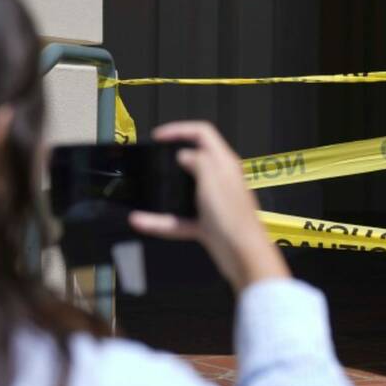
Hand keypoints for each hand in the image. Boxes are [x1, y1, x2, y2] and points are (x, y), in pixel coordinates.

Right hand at [128, 121, 289, 292]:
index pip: (203, 133)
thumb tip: (186, 154)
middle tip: (154, 157)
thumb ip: (199, 161)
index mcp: (225, 164)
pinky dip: (161, 221)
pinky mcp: (208, 224)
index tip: (159, 136)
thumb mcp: (212, 180)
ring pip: (186, 189)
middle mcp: (221, 180)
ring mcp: (214, 202)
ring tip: (149, 185)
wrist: (244, 255)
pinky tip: (142, 222)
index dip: (180, 130)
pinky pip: (179, 219)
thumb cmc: (232, 217)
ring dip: (167, 188)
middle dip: (174, 155)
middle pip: (196, 158)